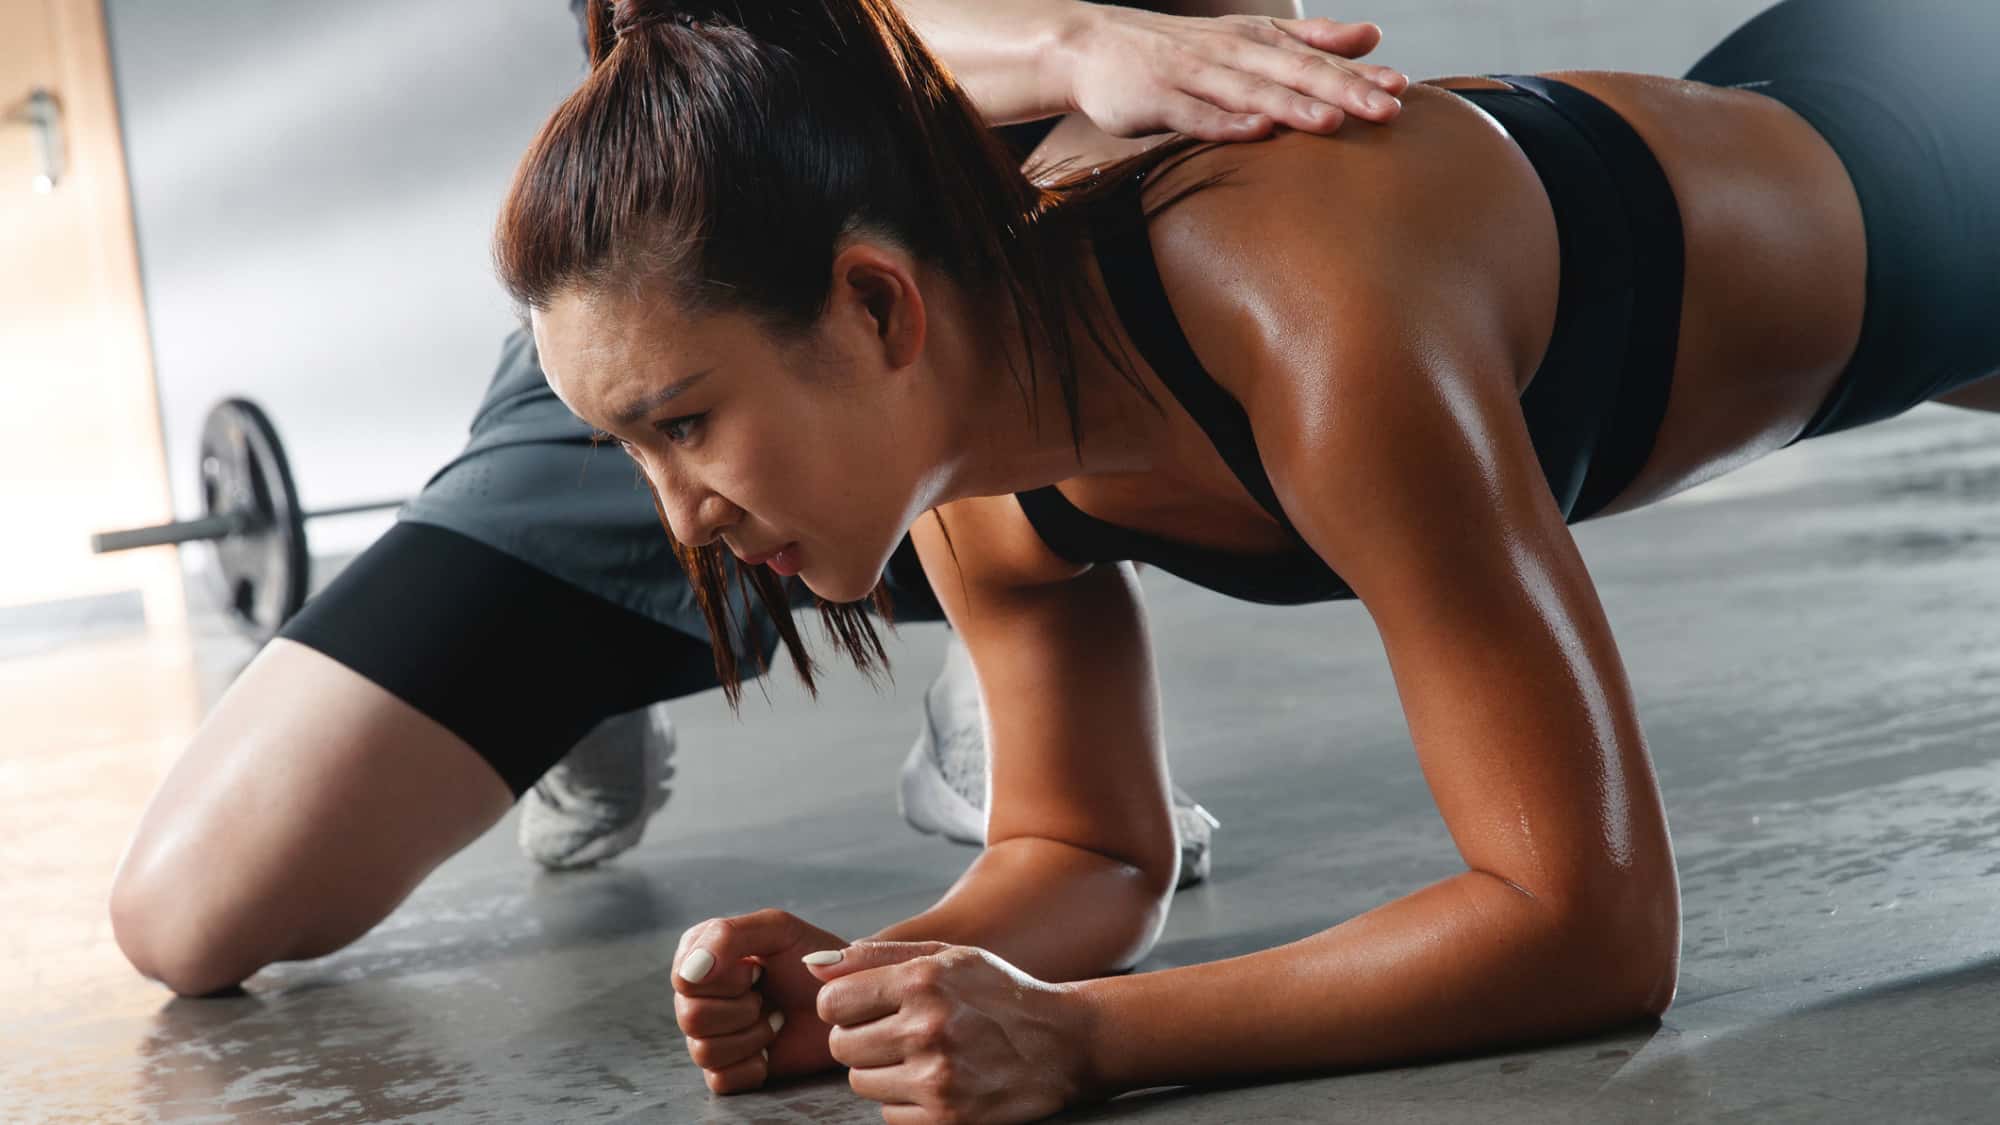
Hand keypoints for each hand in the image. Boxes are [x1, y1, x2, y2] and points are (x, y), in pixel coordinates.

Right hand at [671, 909, 848, 1092]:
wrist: (847, 1001)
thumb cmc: (814, 959)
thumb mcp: (776, 929)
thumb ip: (726, 936)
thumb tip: (688, 973)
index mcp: (699, 954)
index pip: (684, 979)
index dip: (726, 980)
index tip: (758, 969)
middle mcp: (697, 995)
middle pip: (690, 1017)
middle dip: (741, 1009)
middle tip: (768, 997)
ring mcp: (709, 1033)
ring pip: (703, 1051)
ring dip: (751, 1036)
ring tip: (775, 1020)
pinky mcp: (727, 1069)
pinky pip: (720, 1080)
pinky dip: (752, 1066)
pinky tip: (771, 1050)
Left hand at [809, 941, 1093, 1124]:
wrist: (1062, 1042)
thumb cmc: (997, 994)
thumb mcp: (947, 956)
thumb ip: (876, 956)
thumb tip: (813, 966)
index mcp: (923, 980)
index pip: (832, 1002)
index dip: (844, 1005)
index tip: (866, 1007)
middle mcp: (928, 1028)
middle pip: (841, 1046)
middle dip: (860, 1039)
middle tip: (898, 1033)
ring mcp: (938, 1077)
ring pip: (861, 1082)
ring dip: (882, 1072)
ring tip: (922, 1056)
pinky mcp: (948, 1118)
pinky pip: (888, 1115)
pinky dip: (906, 1103)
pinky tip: (937, 1083)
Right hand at [1058, 6, 1409, 140]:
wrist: (1094, 47)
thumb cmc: (1181, 52)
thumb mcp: (1248, 37)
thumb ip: (1309, 40)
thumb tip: (1372, 36)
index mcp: (1256, 39)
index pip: (1315, 57)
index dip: (1358, 73)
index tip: (1401, 88)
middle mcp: (1231, 52)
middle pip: (1293, 72)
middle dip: (1341, 90)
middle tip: (1387, 109)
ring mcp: (1194, 76)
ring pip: (1251, 92)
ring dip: (1292, 106)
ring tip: (1332, 122)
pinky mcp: (1158, 100)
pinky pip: (1196, 115)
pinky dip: (1226, 123)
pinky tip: (1256, 133)